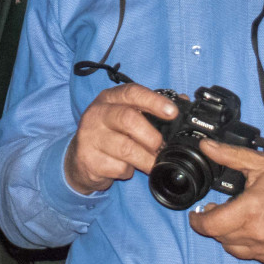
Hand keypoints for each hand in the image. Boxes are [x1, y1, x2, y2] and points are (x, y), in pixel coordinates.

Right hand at [64, 84, 178, 194]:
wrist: (80, 159)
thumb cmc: (110, 133)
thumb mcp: (126, 115)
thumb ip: (151, 108)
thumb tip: (183, 102)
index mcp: (109, 98)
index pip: (132, 92)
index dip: (154, 101)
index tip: (172, 112)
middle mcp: (97, 113)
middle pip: (128, 119)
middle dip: (151, 136)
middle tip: (161, 147)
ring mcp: (90, 136)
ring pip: (125, 148)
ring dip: (146, 159)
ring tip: (153, 163)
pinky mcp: (88, 159)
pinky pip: (117, 167)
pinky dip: (128, 171)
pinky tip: (127, 168)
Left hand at [187, 139, 263, 263]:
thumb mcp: (260, 162)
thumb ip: (229, 155)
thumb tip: (206, 146)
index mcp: (251, 211)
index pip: (211, 225)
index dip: (198, 221)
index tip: (196, 214)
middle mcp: (257, 235)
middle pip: (220, 237)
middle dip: (214, 223)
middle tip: (217, 208)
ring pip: (233, 248)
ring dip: (227, 235)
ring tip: (234, 217)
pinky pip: (251, 255)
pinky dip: (245, 243)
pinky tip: (250, 227)